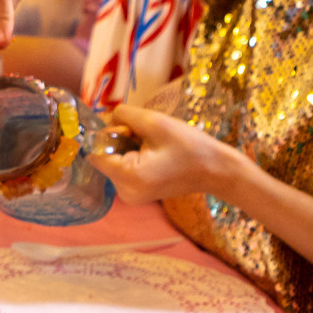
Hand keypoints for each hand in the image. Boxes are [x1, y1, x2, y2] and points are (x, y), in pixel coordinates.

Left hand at [95, 105, 243, 204]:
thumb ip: (122, 116)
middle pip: (104, 157)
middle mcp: (124, 193)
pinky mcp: (136, 194)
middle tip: (149, 139)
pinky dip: (133, 159)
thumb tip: (102, 119)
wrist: (216, 170)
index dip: (110, 136)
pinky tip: (154, 157)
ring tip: (155, 148)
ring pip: (113, 161)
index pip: (96, 152)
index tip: (132, 132)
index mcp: (128, 178)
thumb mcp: (154, 122)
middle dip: (121, 142)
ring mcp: (130, 197)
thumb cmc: (190, 146)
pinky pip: (122, 169)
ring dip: (128, 149)